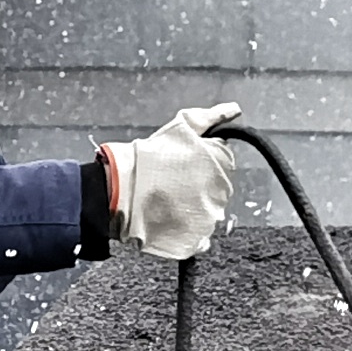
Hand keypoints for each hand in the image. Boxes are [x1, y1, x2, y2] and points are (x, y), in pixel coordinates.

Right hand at [108, 103, 239, 259]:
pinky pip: (200, 238)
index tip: (186, 162)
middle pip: (219, 189)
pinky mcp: (194, 240)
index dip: (204, 161)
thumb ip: (212, 118)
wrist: (117, 191)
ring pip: (209, 212)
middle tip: (173, 180)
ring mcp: (207, 219)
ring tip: (167, 199)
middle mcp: (219, 194)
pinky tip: (170, 218)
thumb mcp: (180, 126)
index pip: (225, 163)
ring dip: (194, 207)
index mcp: (219, 165)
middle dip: (201, 184)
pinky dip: (188, 231)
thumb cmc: (145, 159)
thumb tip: (234, 110)